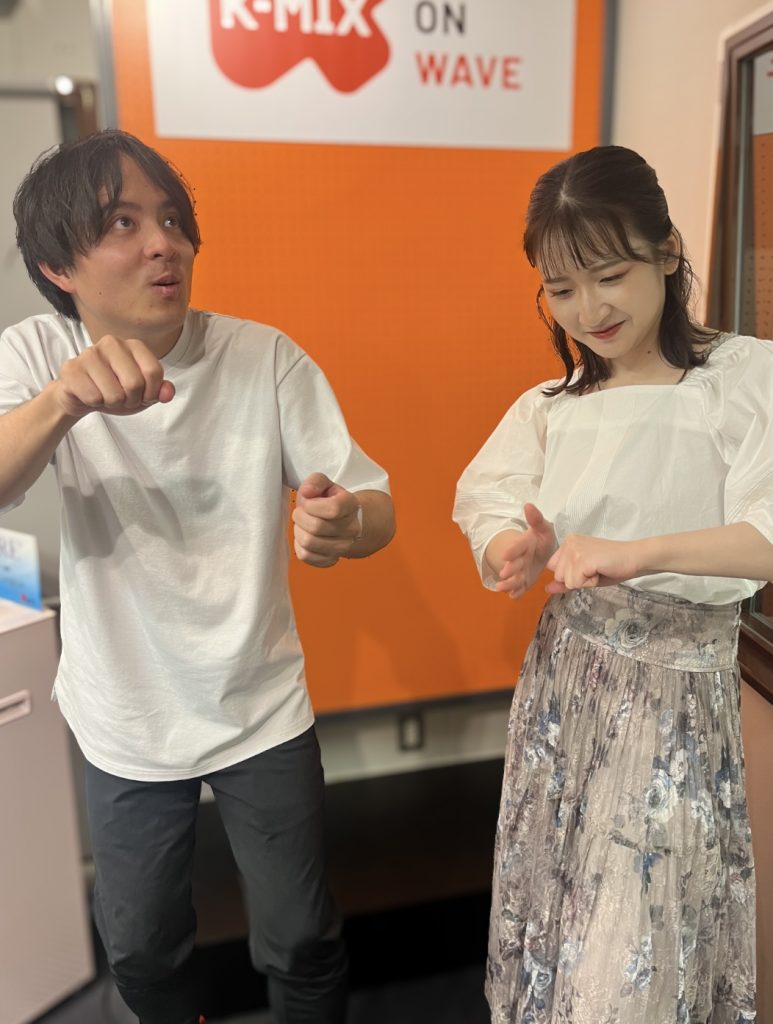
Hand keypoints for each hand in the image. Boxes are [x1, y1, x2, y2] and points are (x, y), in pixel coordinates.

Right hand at [54, 335, 174, 418]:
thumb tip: (167, 393)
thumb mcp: (144, 393)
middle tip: (122, 397)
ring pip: (114, 394)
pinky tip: (91, 394)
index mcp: (133, 345)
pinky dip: (95, 403)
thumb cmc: (117, 390)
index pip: (154, 372)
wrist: (83, 396)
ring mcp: (89, 353)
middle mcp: (112, 343)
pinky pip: (94, 397)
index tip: (143, 395)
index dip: (151, 393)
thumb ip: (160, 391)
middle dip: (131, 400)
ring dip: (112, 403)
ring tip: (106, 395)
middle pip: (135, 384)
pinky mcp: (71, 368)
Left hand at [292, 472, 362, 567]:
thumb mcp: (324, 484)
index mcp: (351, 506)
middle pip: (316, 527)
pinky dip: (299, 546)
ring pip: (309, 543)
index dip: (312, 505)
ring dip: (298, 531)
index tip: (307, 502)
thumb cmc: (329, 500)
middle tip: (300, 512)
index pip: (333, 509)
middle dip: (300, 517)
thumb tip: (307, 492)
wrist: (343, 521)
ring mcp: (343, 547)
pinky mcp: (331, 559)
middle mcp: (351, 529)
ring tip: (302, 525)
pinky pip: (306, 556)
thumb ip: (315, 481)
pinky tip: (305, 536)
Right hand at [495, 503, 555, 598]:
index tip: (505, 555)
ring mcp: (521, 571)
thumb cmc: (542, 539)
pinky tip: (514, 596)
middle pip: (514, 564)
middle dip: (509, 569)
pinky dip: (516, 593)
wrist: (542, 552)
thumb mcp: (543, 528)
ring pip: (514, 578)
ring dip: (508, 583)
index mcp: (524, 545)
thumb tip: (528, 505)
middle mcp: (520, 559)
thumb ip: (536, 519)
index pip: (517, 547)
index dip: (511, 551)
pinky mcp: (524, 581)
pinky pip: (520, 588)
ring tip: (502, 588)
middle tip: (504, 573)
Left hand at [546, 534, 643, 592]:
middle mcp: (569, 543)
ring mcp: (575, 550)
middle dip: (577, 579)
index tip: (588, 568)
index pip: (554, 569)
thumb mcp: (585, 575)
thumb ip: (565, 581)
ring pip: (566, 581)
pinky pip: (576, 583)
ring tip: (598, 570)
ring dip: (584, 582)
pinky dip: (590, 583)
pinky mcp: (582, 559)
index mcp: (568, 543)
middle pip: (558, 576)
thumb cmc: (612, 566)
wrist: (634, 558)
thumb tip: (547, 589)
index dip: (572, 575)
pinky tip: (600, 571)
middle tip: (595, 569)